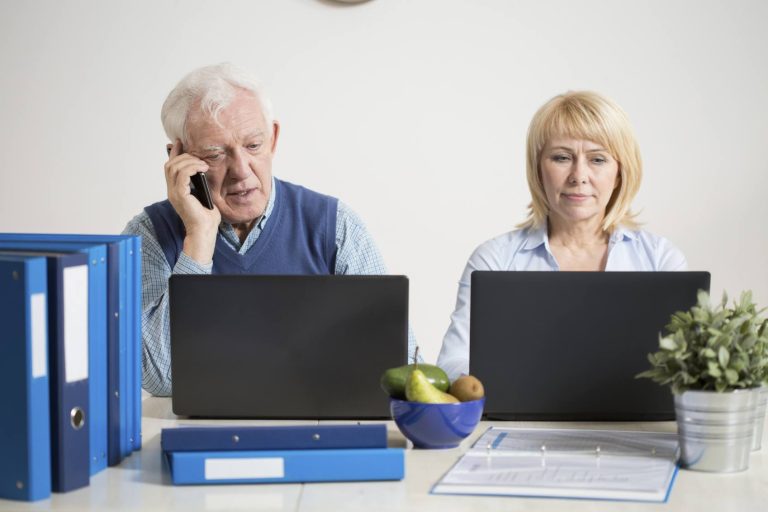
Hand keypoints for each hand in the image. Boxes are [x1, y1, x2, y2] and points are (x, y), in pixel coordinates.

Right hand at [164, 140, 220, 263]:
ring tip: (203, 164)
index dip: (174, 153)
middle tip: (199, 156)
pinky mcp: (179, 195)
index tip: (180, 142)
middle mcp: (172, 190)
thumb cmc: (206, 216)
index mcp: (176, 190)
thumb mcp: (204, 194)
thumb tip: (204, 168)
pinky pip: (182, 174)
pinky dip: (192, 168)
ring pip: (174, 167)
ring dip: (189, 161)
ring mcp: (174, 193)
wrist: (204, 230)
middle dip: (183, 155)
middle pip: (170, 164)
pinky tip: (202, 168)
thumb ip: (200, 183)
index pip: (170, 167)